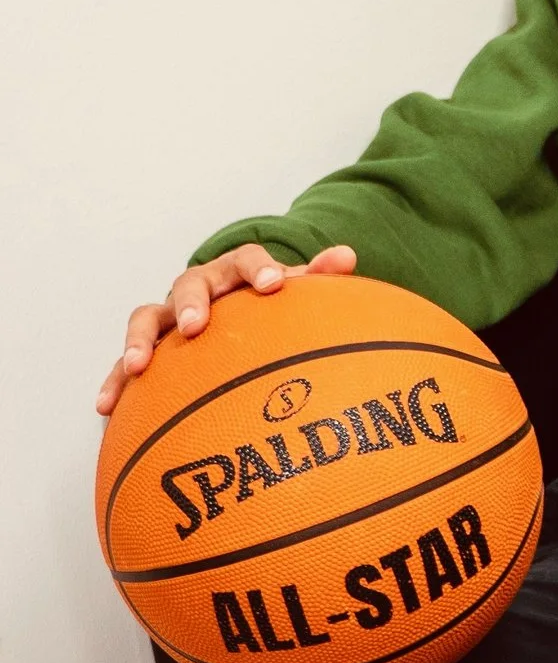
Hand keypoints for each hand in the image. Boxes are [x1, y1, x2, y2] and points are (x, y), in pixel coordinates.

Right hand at [97, 243, 356, 417]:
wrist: (236, 319)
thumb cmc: (269, 309)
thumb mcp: (296, 295)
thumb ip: (320, 278)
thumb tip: (346, 256)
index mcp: (236, 273)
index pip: (245, 260)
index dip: (258, 269)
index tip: (273, 285)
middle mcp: (198, 290)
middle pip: (188, 285)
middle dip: (189, 304)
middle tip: (196, 327)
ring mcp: (168, 319)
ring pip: (145, 319)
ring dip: (139, 340)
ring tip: (138, 366)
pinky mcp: (149, 351)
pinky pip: (125, 366)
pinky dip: (114, 382)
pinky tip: (105, 407)